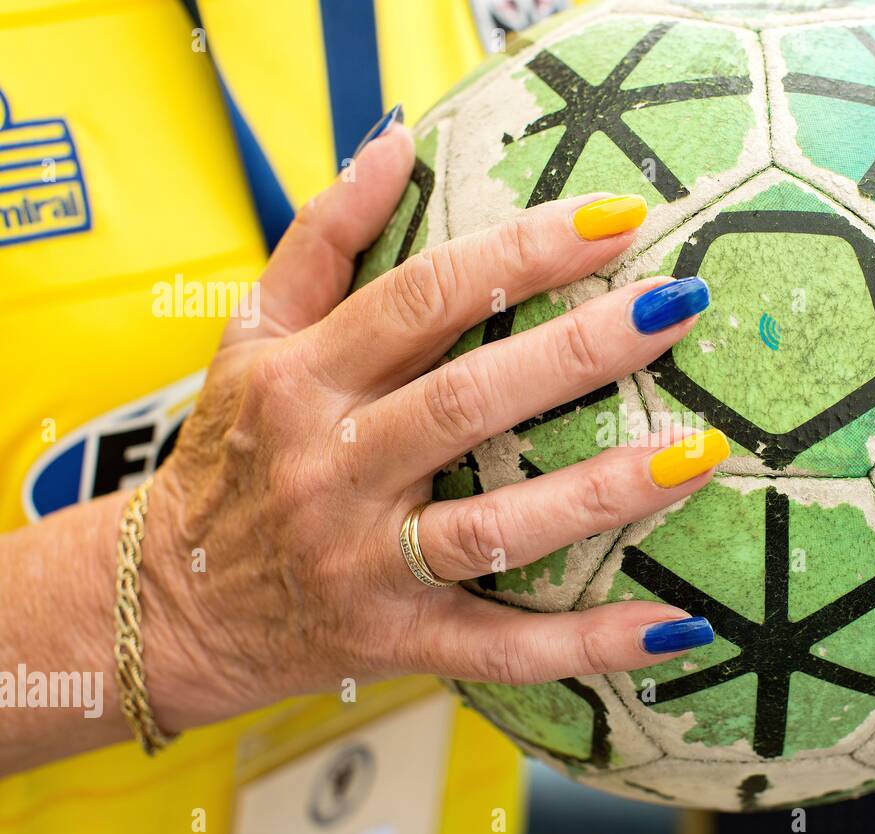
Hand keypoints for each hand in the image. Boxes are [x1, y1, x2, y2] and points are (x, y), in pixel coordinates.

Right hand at [143, 122, 720, 730]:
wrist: (173, 605)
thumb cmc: (230, 455)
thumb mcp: (250, 338)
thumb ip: (319, 238)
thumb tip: (396, 140)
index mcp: (303, 380)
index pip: (423, 298)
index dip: (523, 252)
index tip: (616, 217)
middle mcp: (332, 468)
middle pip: (469, 402)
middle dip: (579, 351)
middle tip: (675, 306)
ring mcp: (367, 562)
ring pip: (495, 528)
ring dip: (602, 493)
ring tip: (698, 453)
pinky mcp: (398, 638)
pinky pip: (503, 649)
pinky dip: (588, 645)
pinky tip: (673, 628)